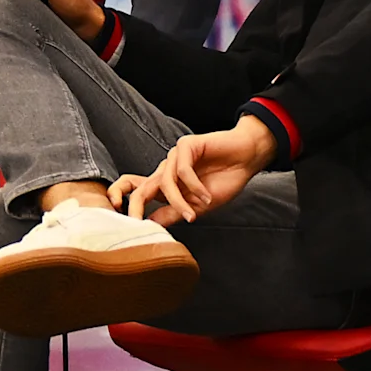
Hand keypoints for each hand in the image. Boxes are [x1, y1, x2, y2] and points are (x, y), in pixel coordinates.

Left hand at [119, 120, 276, 224]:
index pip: (136, 191)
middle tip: (137, 223)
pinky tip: (207, 196)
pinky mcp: (186, 145)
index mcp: (166, 184)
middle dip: (136, 205)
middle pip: (140, 187)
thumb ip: (173, 213)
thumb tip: (150, 225)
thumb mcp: (197, 206)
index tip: (123, 223)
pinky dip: (194, 187)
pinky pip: (182, 170)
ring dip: (180, 202)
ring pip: (165, 183)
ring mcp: (175, 156)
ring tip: (195, 213)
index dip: (122, 201)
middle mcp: (166, 170)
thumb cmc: (226, 181)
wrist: (248, 159)